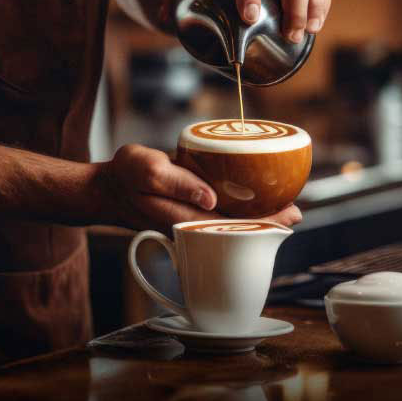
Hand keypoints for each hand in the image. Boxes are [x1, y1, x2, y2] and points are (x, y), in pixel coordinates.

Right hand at [96, 144, 301, 232]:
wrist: (106, 189)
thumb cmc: (125, 175)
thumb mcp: (145, 169)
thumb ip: (177, 183)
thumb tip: (211, 199)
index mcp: (184, 219)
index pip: (233, 226)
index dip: (263, 223)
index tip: (288, 216)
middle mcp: (191, 228)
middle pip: (237, 231)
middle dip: (268, 225)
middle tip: (295, 213)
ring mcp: (190, 225)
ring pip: (230, 227)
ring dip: (256, 220)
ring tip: (283, 211)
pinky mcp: (189, 218)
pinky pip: (221, 219)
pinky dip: (241, 214)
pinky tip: (254, 205)